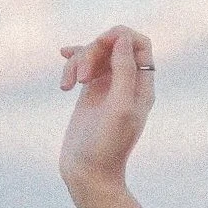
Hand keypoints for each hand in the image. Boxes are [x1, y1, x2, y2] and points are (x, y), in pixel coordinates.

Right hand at [59, 26, 154, 195]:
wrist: (89, 173)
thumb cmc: (108, 145)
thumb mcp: (120, 107)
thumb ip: (125, 72)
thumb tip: (123, 38)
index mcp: (143, 87)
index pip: (140, 43)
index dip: (120, 35)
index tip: (102, 44)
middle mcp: (128, 84)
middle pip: (112, 44)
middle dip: (93, 51)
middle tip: (82, 78)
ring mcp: (108, 87)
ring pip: (94, 53)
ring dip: (78, 62)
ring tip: (69, 85)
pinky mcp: (90, 93)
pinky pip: (82, 66)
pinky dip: (71, 67)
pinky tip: (64, 82)